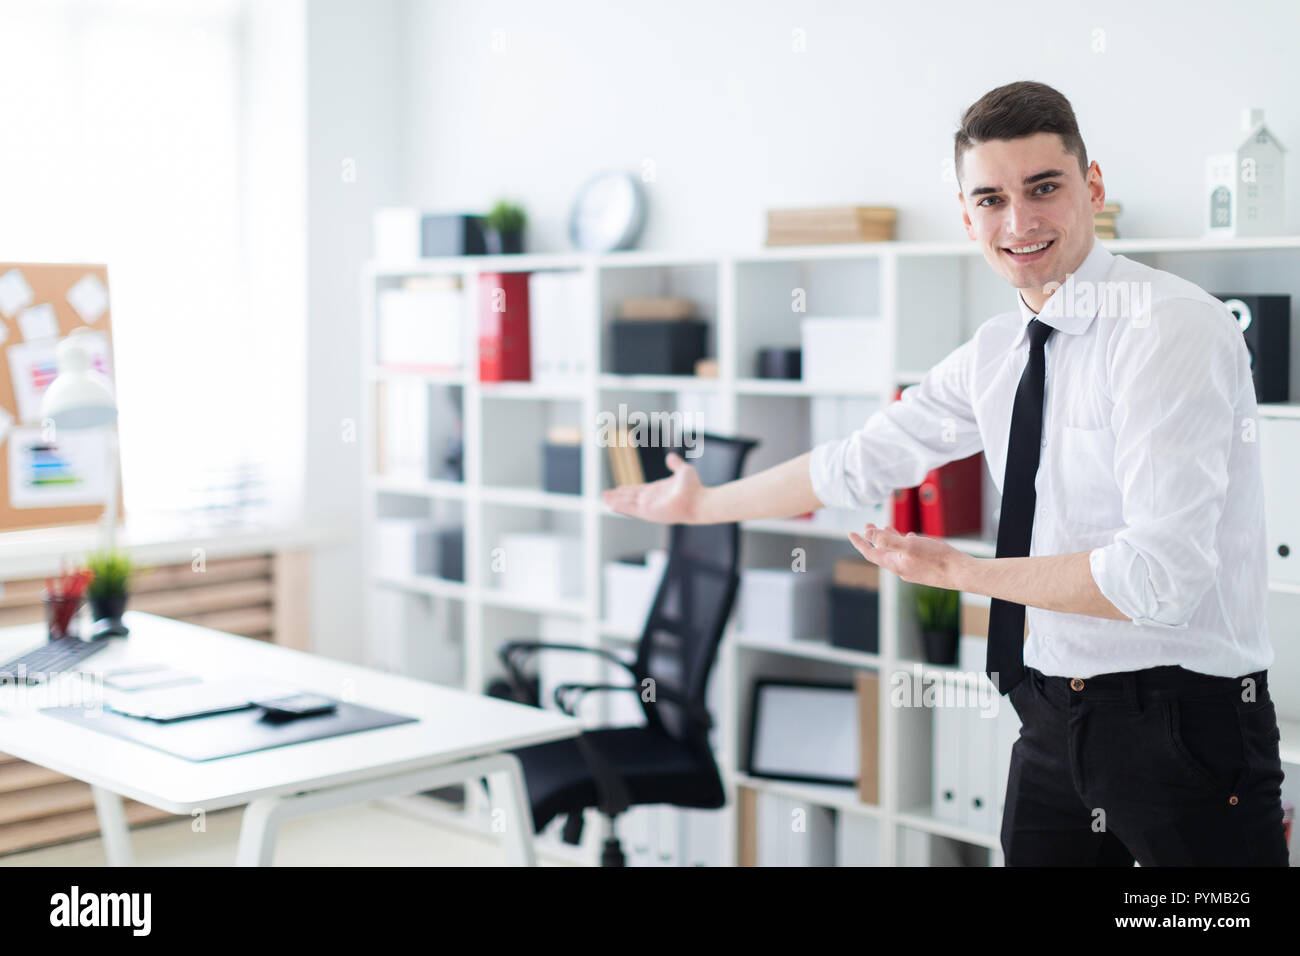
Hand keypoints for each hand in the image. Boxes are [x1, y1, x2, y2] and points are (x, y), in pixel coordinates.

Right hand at [601, 452, 704, 523]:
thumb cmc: (694, 488)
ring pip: (628, 502)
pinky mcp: (648, 511)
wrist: (699, 500)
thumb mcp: (683, 471)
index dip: (628, 490)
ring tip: (604, 498)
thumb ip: (675, 464)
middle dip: (618, 496)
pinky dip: (620, 506)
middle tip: (606, 495)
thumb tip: (671, 457)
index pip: (639, 490)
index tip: (619, 489)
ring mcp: (649, 506)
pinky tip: (611, 504)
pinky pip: (630, 508)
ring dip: (615, 500)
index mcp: (658, 491)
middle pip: (631, 497)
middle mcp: (652, 500)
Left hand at [848, 523, 965, 588]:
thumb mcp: (909, 545)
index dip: (860, 542)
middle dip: (874, 538)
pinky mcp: (923, 568)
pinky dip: (905, 544)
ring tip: (887, 527)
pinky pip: (908, 554)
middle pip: (882, 552)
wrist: (961, 573)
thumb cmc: (936, 559)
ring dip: (889, 539)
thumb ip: (888, 540)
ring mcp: (912, 569)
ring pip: (896, 552)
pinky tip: (910, 536)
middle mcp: (901, 568)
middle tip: (868, 524)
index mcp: (894, 563)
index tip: (851, 533)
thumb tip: (869, 534)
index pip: (870, 553)